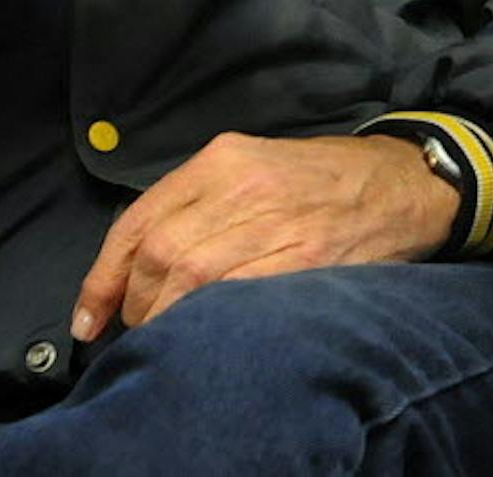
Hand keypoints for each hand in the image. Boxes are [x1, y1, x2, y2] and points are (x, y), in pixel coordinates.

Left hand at [71, 132, 459, 339]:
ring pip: (189, 278)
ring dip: (165, 318)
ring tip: (168, 333)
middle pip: (157, 253)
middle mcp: (243, 185)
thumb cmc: (323, 179)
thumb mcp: (255, 165)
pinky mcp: (306, 258)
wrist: (403, 183)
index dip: (103, 277)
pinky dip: (207, 321)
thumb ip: (201, 201)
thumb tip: (139, 260)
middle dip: (134, 303)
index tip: (90, 317)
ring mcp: (276, 222)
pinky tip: (203, 332)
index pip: (139, 219)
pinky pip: (236, 297)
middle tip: (139, 327)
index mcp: (223, 159)